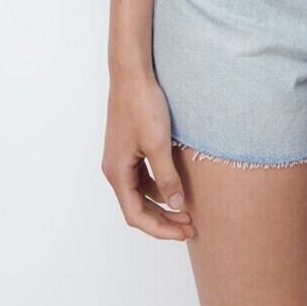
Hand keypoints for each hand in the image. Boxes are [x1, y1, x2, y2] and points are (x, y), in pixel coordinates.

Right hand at [102, 71, 195, 240]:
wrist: (132, 73)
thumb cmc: (142, 105)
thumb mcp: (158, 144)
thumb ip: (167, 177)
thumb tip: (176, 206)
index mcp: (117, 173)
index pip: (136, 215)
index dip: (161, 228)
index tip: (185, 232)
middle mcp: (115, 169)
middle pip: (137, 207)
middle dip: (164, 219)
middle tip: (191, 226)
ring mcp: (121, 158)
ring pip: (141, 193)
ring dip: (163, 203)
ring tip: (188, 210)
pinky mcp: (129, 147)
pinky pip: (143, 177)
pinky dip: (159, 186)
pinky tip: (177, 186)